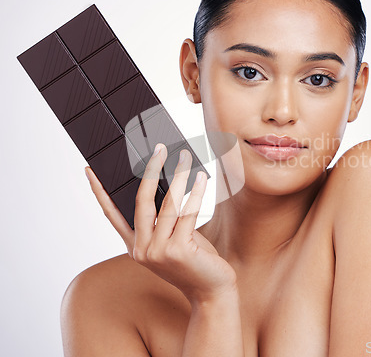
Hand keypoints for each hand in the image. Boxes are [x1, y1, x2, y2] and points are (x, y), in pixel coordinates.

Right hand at [85, 143, 236, 304]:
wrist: (210, 291)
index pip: (111, 215)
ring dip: (178, 176)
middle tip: (158, 149)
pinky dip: (196, 192)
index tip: (90, 170)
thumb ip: (165, 219)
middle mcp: (142, 250)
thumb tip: (169, 183)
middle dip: (149, 171)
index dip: (99, 192)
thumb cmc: (193, 262)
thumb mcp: (172, 239)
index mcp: (135, 247)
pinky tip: (201, 178)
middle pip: (141, 201)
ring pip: (167, 204)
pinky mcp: (179, 251)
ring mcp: (159, 251)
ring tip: (184, 157)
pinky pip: (187, 212)